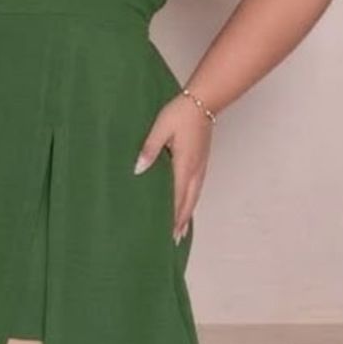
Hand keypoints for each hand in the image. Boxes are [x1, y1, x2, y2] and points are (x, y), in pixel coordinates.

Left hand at [133, 94, 213, 242]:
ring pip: (194, 197)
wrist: (204, 101)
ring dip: (186, 215)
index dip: (171, 217)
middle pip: (188, 203)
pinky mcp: (202, 162)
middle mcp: (195, 170)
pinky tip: (187, 205)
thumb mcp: (160, 128)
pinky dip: (191, 202)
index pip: (176, 198)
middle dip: (180, 223)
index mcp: (184, 165)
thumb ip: (149, 149)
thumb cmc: (180, 113)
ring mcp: (200, 167)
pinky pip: (197, 188)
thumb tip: (138, 170)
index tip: (166, 234)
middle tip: (172, 241)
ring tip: (180, 232)